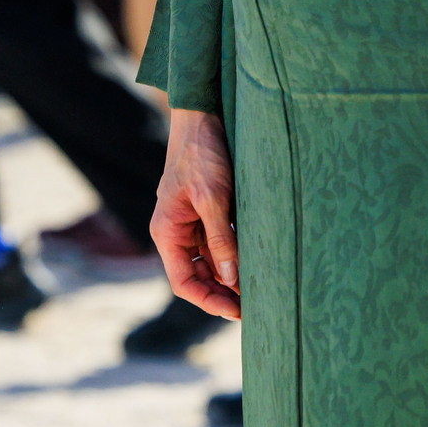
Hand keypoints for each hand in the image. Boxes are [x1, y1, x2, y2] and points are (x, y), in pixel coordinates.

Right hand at [149, 108, 239, 317]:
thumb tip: (231, 278)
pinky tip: (257, 262)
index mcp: (167, 232)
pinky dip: (236, 254)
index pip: (184, 282)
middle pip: (198, 275)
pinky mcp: (208, 211)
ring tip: (260, 288)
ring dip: (231, 276)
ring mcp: (192, 222)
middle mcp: (177, 231)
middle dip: (223, 292)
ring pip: (211, 261)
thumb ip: (220, 237)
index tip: (236, 311)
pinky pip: (221, 242)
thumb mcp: (212, 196)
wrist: (204, 115)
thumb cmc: (202, 153)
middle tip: (255, 305)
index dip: (208, 300)